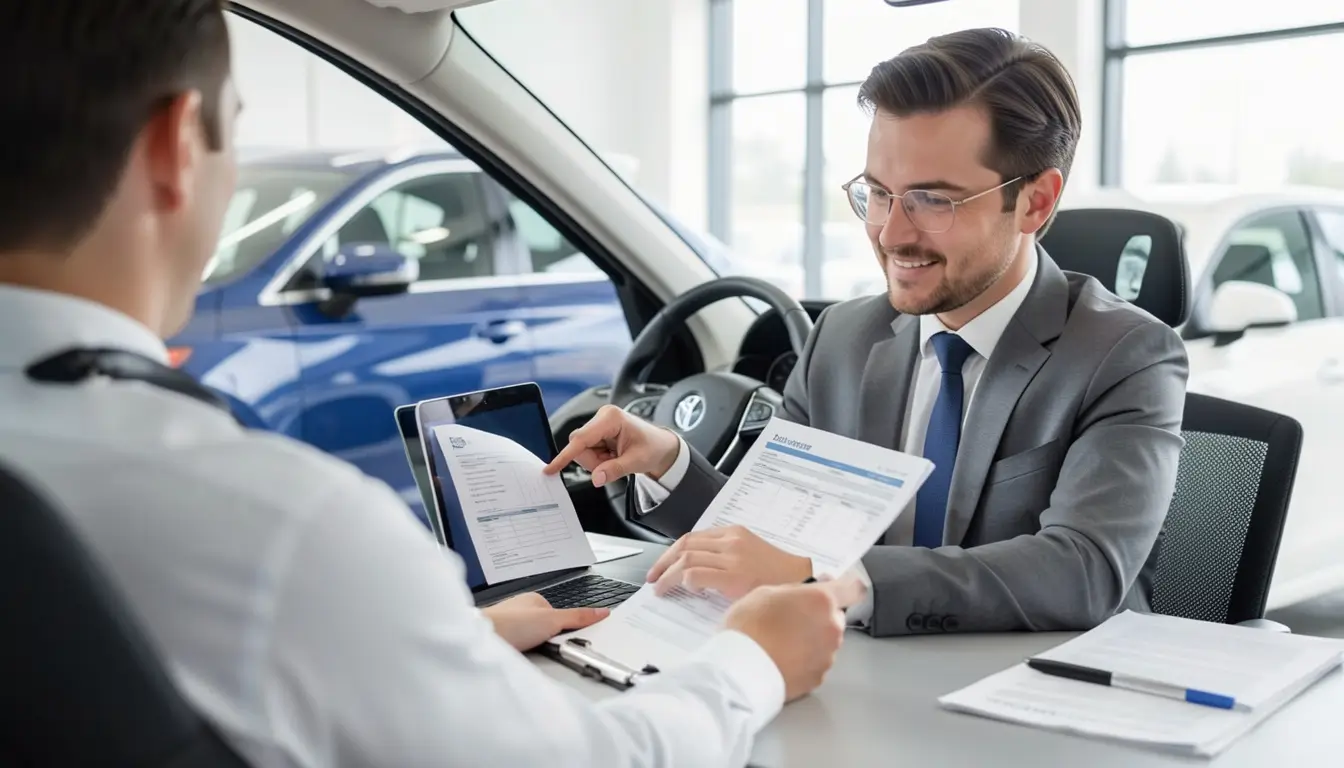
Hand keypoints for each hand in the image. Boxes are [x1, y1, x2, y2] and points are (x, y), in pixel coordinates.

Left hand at [482, 593, 609, 651]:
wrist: (478, 639)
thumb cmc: (508, 623)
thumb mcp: (552, 619)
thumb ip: (577, 617)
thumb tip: (600, 612)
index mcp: (534, 600)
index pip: (561, 615)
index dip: (568, 628)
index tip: (576, 640)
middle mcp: (521, 612)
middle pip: (548, 630)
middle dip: (553, 641)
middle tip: (554, 648)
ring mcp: (511, 628)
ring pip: (535, 643)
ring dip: (538, 650)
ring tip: (537, 655)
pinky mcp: (504, 644)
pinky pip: (523, 652)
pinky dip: (526, 657)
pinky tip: (525, 660)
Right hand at [544, 404, 680, 485]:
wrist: (661, 446)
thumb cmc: (653, 448)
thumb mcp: (636, 462)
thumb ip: (614, 470)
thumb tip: (596, 478)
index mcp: (611, 418)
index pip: (581, 439)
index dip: (566, 455)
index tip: (551, 468)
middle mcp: (602, 417)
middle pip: (579, 446)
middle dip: (593, 461)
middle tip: (613, 464)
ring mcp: (599, 425)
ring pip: (582, 451)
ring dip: (597, 462)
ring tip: (616, 459)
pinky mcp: (597, 432)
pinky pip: (587, 452)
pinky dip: (599, 460)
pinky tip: (612, 456)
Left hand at [647, 525, 811, 598]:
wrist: (804, 584)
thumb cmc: (779, 576)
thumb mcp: (750, 555)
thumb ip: (725, 557)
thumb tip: (697, 571)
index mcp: (735, 533)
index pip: (693, 537)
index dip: (672, 552)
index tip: (661, 565)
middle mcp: (731, 541)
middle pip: (685, 545)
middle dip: (663, 562)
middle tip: (653, 576)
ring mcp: (732, 557)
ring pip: (686, 559)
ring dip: (667, 574)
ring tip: (660, 587)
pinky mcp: (734, 576)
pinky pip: (696, 574)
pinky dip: (683, 581)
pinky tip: (681, 590)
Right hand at [724, 578, 863, 700]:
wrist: (739, 670)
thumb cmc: (748, 627)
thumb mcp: (765, 592)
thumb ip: (793, 591)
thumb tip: (803, 595)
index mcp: (821, 601)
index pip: (852, 589)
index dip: (844, 588)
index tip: (836, 589)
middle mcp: (832, 627)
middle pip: (835, 617)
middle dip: (819, 616)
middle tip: (792, 619)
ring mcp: (827, 655)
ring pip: (827, 641)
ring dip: (812, 639)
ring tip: (782, 643)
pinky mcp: (819, 677)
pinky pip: (817, 662)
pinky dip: (805, 661)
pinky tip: (783, 659)